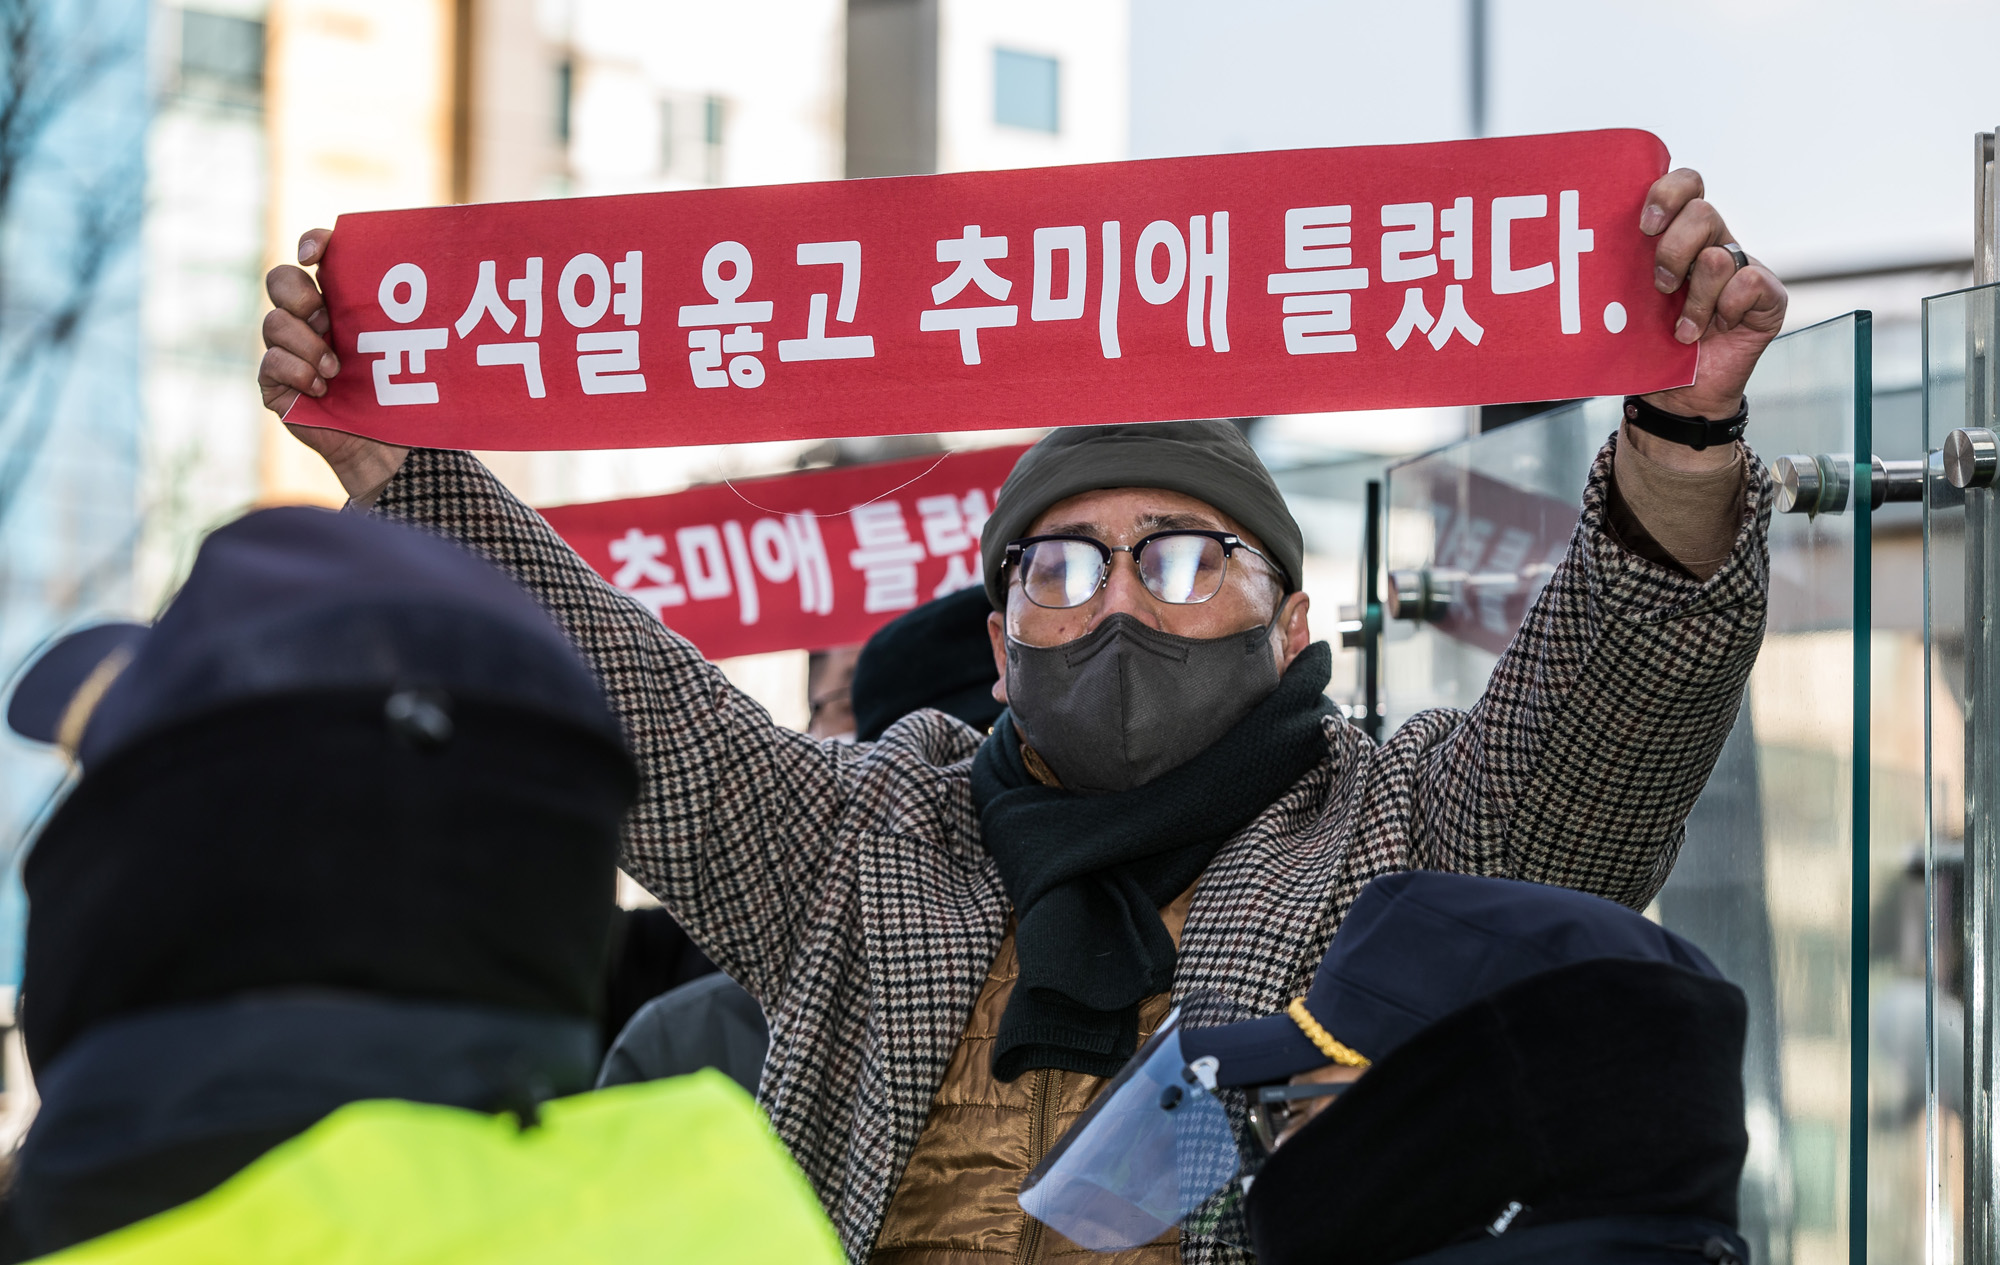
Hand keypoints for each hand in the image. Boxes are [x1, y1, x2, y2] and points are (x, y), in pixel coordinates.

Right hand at [260, 228, 408, 499]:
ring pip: (273, 322)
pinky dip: (297, 372)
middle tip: (327, 317)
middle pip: (280, 279)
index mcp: (339, 299)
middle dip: (298, 293)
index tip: (315, 253)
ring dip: (308, 344)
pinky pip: (270, 362)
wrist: (389, 445)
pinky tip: (322, 387)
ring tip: (337, 369)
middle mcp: (308, 319)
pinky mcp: (275, 382)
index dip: (312, 242)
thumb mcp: (412, 347)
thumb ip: (414, 314)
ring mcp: (287, 349)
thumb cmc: (404, 390)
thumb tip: (448, 277)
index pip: (317, 252)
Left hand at [1635, 168, 1786, 461]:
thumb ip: (1614, 270)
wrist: (1676, 397)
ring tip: (1682, 329)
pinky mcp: (1766, 296)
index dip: (1667, 193)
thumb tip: (1568, 254)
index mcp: (1678, 234)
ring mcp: (1742, 268)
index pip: (1684, 184)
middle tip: (1659, 287)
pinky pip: (1749, 282)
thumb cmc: (1646, 345)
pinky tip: (1713, 330)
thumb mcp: (1622, 303)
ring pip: (1718, 255)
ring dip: (1694, 299)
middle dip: (1673, 250)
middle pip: (1702, 211)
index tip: (1644, 226)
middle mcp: (1712, 243)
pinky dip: (1726, 308)